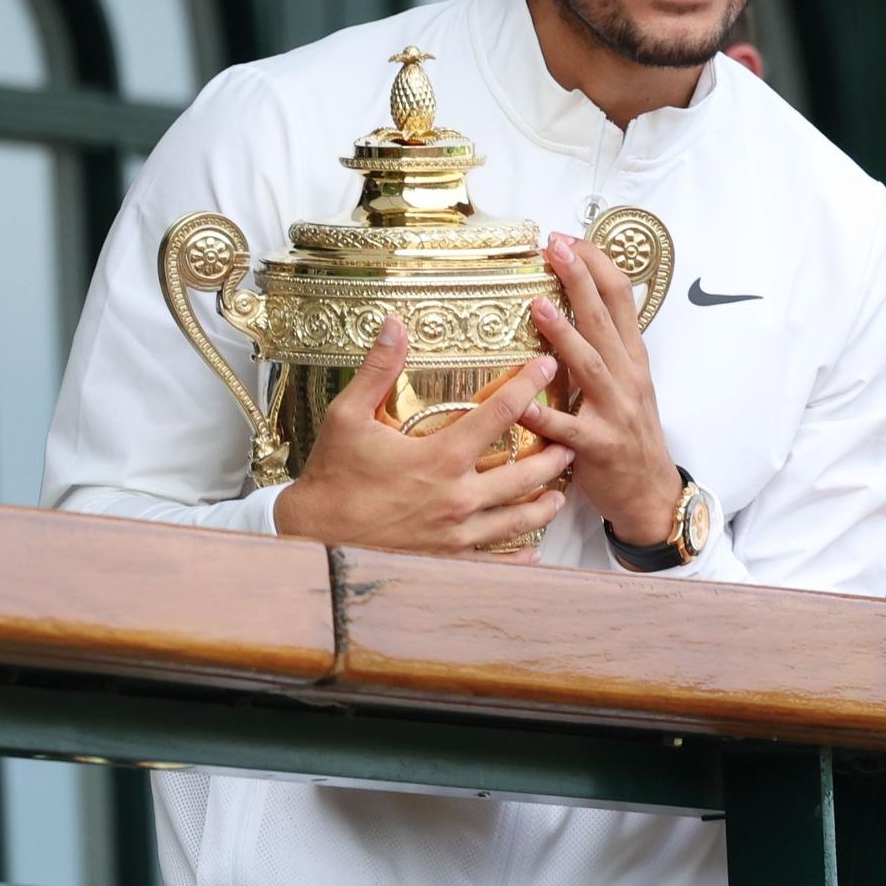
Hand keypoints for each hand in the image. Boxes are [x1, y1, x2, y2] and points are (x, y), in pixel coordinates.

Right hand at [273, 317, 572, 560]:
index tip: (547, 366)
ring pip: (518, 518)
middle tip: (572, 439)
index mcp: (441, 457)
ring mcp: (456, 534)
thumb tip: (395, 324)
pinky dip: (519, 556)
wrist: (313, 538)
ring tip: (561, 491)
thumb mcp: (348, 416)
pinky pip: (495, 561)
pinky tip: (534, 550)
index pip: (500, 413)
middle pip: (525, 472)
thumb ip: (378, 370)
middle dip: (554, 453)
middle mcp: (458, 497)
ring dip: (544, 502)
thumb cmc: (332, 478)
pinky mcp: (447, 560)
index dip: (528, 384)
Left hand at [518, 233, 681, 545]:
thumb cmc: (630, 433)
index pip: (621, 298)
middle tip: (556, 247)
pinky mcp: (596, 447)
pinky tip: (520, 401)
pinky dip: (544, 414)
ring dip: (565, 335)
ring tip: (539, 305)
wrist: (650, 493)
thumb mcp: (630, 381)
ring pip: (589, 366)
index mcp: (632, 359)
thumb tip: (585, 299)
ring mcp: (614, 412)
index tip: (570, 239)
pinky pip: (567, 428)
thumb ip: (608, 344)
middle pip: (605, 320)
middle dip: (581, 280)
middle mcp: (627, 378)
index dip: (597, 265)